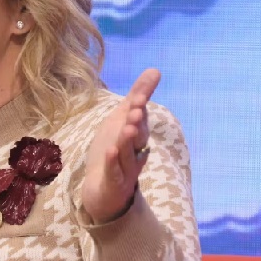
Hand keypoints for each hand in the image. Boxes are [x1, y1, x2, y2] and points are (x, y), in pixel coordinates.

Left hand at [81, 69, 160, 223]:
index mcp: (136, 136)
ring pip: (127, 154)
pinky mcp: (113, 183)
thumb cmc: (115, 150)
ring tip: (127, 128)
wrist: (104, 190)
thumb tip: (155, 69)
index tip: (139, 97)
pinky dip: (113, 162)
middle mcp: (134, 151)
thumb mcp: (123, 119)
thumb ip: (139, 96)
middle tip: (136, 111)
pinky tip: (111, 152)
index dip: (139, 109)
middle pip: (137, 137)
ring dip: (127, 141)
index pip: (139, 121)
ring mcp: (124, 169)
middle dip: (137, 124)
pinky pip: (114, 172)